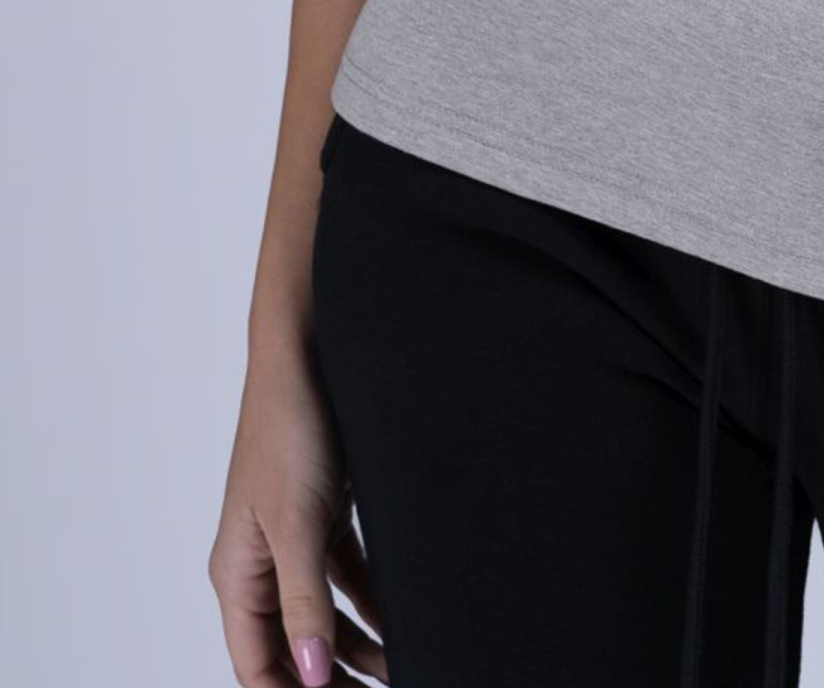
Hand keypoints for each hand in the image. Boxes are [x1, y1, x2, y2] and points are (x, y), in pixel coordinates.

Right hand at [209, 338, 388, 684]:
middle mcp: (261, 564)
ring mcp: (293, 539)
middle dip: (329, 679)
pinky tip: (401, 620)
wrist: (310, 353)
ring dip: (356, 646)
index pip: (257, 664)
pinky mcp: (323, 515)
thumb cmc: (290, 429)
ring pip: (323, 615)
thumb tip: (311, 674)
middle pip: (291, 646)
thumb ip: (304, 601)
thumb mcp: (297, 522)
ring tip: (400, 670)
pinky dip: (370, 602)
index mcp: (238, 575)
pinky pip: (345, 577)